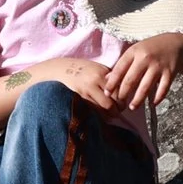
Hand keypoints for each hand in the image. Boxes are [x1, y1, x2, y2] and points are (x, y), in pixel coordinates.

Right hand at [2, 57, 117, 111]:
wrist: (59, 69)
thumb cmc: (81, 69)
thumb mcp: (96, 68)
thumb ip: (109, 78)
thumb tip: (123, 90)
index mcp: (102, 72)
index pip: (119, 89)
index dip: (123, 99)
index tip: (123, 104)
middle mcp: (95, 80)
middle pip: (114, 100)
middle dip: (118, 108)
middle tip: (119, 111)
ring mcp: (86, 89)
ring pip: (105, 107)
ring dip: (110, 114)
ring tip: (111, 114)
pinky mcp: (79, 97)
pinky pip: (93, 109)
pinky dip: (99, 114)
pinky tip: (100, 115)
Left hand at [104, 33, 182, 110]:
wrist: (174, 43)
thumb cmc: (150, 49)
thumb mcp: (134, 51)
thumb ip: (122, 65)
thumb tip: (107, 79)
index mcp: (133, 52)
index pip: (119, 70)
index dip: (112, 83)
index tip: (107, 93)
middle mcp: (145, 58)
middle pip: (131, 80)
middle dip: (123, 94)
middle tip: (119, 103)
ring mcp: (158, 66)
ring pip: (146, 87)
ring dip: (138, 100)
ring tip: (132, 107)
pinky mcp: (170, 73)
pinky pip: (163, 89)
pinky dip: (157, 98)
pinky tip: (152, 104)